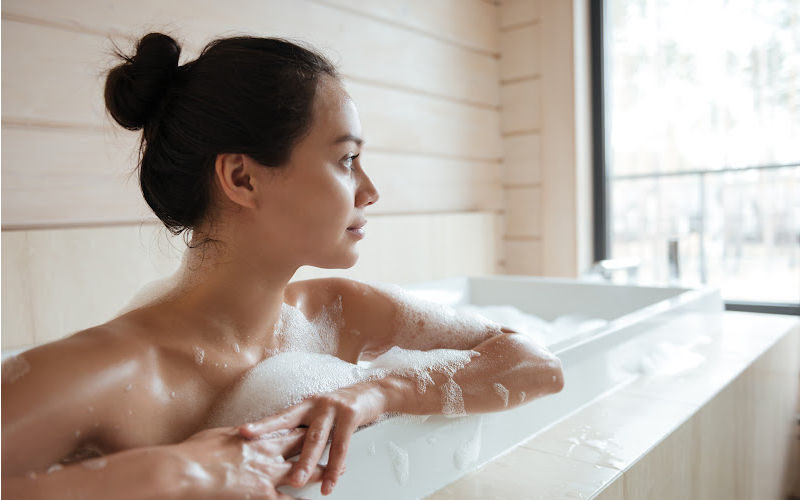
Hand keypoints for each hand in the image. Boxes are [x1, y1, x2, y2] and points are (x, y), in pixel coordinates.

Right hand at [175, 426, 323, 498]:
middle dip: (323, 447)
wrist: (184, 472)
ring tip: (337, 474)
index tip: (319, 426)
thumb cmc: (195, 454)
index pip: (289, 429)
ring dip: (321, 473)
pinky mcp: (262, 495)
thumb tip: (244, 432)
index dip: (307, 428)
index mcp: (257, 437)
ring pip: (303, 473)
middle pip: (304, 447)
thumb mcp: (221, 436)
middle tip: (339, 445)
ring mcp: (267, 475)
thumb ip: (239, 435)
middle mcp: (267, 454)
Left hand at [237, 381, 388, 495]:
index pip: (279, 417)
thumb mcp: (320, 413)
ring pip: (316, 440)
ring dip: (306, 463)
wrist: (374, 392)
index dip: (262, 425)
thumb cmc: (343, 407)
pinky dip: (335, 467)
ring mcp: (333, 409)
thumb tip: (282, 446)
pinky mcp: (350, 416)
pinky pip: (341, 446)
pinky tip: (330, 482)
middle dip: (277, 447)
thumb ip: (304, 426)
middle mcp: (315, 405)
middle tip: (260, 461)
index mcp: (305, 405)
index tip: (242, 432)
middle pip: (293, 429)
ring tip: (297, 482)